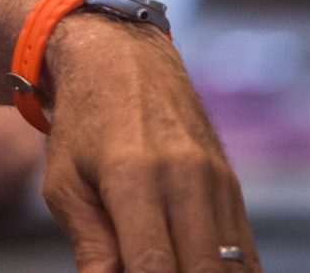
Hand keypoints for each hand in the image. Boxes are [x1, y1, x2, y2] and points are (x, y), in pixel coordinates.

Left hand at [39, 16, 259, 270]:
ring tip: (171, 265)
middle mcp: (185, 179)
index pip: (153, 266)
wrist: (122, 58)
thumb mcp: (65, 183)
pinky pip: (244, 251)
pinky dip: (228, 271)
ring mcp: (217, 182)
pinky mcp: (232, 187)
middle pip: (202, 271)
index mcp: (134, 178)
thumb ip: (89, 244)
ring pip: (233, 265)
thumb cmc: (83, 124)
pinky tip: (198, 267)